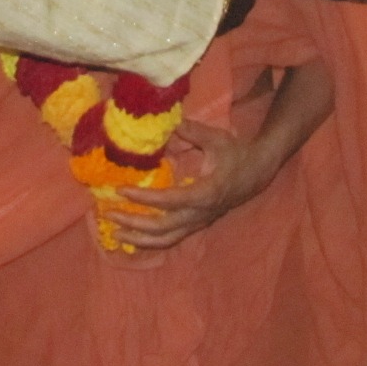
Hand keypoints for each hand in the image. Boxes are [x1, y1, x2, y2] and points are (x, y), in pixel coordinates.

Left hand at [107, 120, 267, 251]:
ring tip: (115, 234)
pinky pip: (172, 238)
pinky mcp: (197, 225)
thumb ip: (193, 132)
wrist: (258, 174)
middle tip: (108, 213)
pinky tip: (133, 238)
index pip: (169, 200)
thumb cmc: (236, 154)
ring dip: (140, 238)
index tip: (121, 189)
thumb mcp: (217, 139)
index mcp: (206, 192)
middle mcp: (200, 213)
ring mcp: (199, 222)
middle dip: (134, 222)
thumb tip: (169, 124)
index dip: (144, 197)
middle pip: (163, 227)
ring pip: (167, 239)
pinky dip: (151, 241)